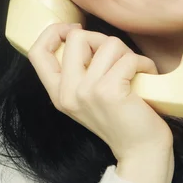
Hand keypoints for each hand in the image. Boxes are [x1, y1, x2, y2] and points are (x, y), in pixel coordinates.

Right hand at [27, 23, 173, 161]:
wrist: (142, 151)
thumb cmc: (122, 120)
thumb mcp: (89, 97)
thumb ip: (80, 71)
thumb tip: (82, 34)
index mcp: (58, 93)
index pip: (37, 52)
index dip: (54, 32)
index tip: (76, 30)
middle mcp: (67, 93)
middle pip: (76, 38)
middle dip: (103, 40)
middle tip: (119, 60)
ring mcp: (86, 92)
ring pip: (108, 44)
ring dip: (129, 54)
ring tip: (136, 73)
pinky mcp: (108, 91)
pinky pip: (128, 58)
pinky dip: (144, 64)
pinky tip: (146, 78)